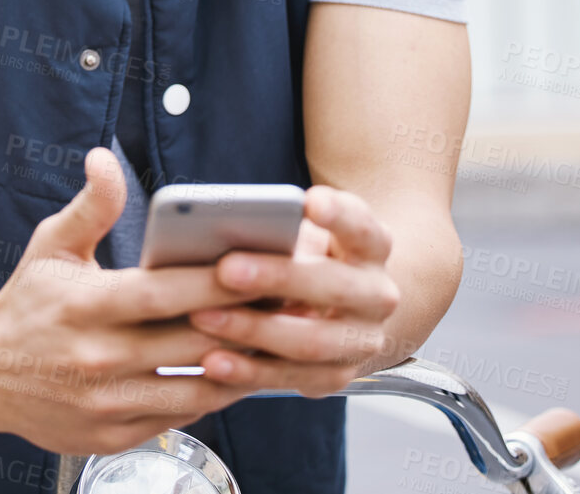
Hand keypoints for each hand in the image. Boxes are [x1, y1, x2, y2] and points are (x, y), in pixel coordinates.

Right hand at [0, 148, 263, 456]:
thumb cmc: (27, 302)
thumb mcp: (51, 246)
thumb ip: (90, 206)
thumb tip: (104, 159)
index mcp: (85, 306)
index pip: (163, 293)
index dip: (215, 280)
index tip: (258, 262)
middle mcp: (96, 358)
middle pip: (190, 340)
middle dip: (244, 320)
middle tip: (287, 299)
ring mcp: (105, 403)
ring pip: (194, 387)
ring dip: (239, 365)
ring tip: (273, 338)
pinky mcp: (112, 436)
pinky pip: (178, 416)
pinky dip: (211, 395)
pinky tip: (235, 372)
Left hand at [185, 185, 399, 397]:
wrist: (344, 309)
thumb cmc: (308, 257)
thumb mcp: (305, 235)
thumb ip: (280, 231)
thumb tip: (224, 229)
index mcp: (372, 247)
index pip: (361, 226)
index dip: (338, 214)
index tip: (310, 201)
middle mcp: (377, 295)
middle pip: (333, 286)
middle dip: (277, 277)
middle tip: (225, 269)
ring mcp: (362, 341)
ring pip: (310, 341)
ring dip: (252, 329)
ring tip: (202, 316)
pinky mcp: (336, 376)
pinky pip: (291, 378)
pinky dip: (248, 372)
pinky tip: (211, 362)